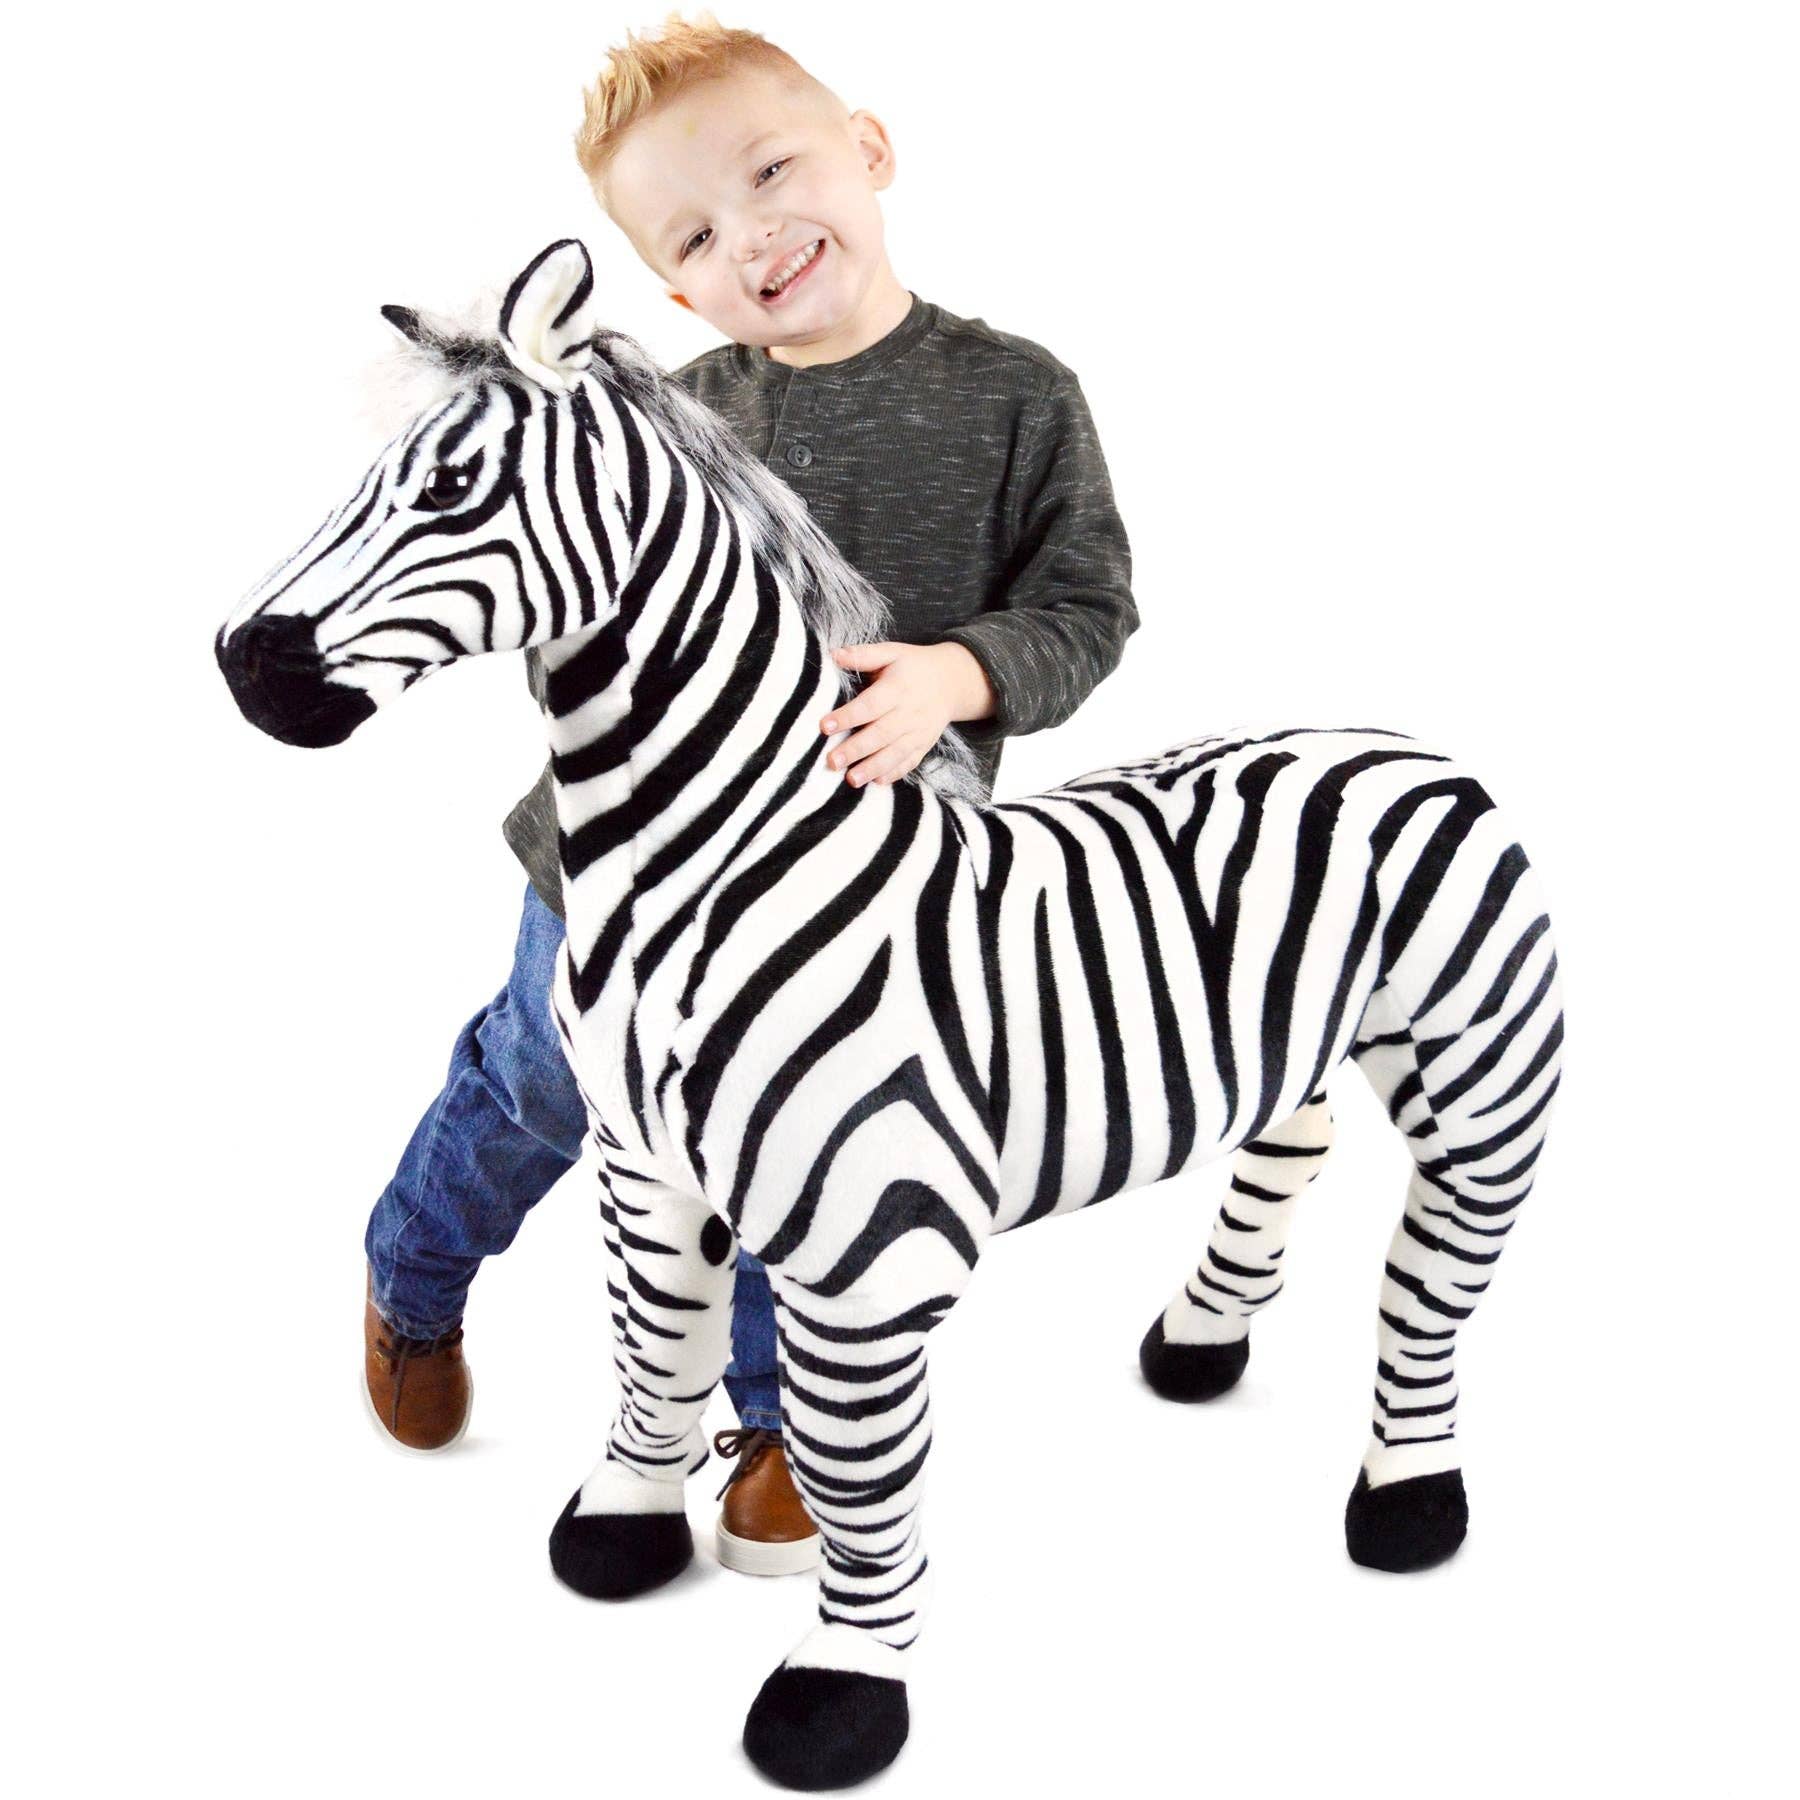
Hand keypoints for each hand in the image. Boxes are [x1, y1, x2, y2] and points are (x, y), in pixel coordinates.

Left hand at [820, 641, 995, 786]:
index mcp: (898, 688)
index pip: (870, 705)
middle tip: (832, 761)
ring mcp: (919, 732)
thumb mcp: (891, 652)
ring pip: (895, 753)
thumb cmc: (913, 666)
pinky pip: (910, 762)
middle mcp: (910, 712)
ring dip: (873, 768)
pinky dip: (895, 773)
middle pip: (880, 734)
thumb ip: (863, 655)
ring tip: (851, 779)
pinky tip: (877, 783)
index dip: (848, 716)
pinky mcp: (924, 745)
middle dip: (856, 749)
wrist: (953, 681)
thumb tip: (833, 655)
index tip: (824, 726)